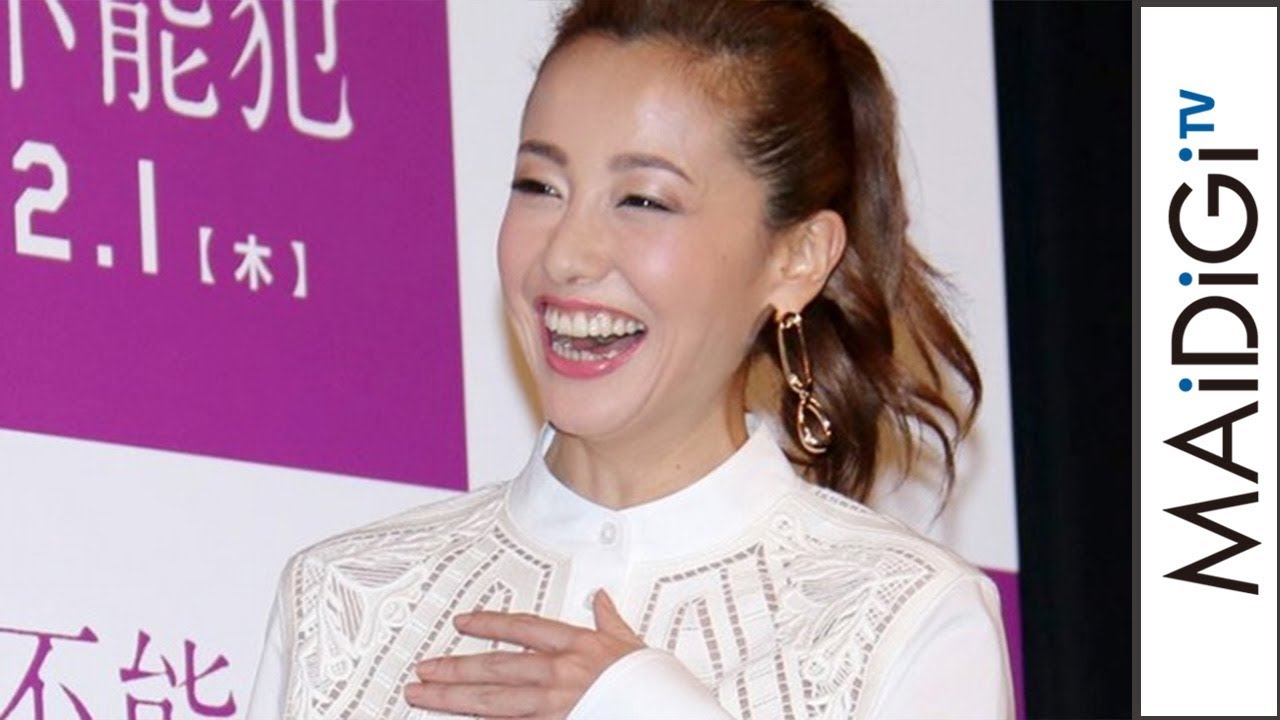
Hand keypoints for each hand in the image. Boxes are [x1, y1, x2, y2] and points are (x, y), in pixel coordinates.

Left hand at [404, 590, 644, 718]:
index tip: (463, 623)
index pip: (522, 628)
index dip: (489, 624)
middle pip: (494, 667)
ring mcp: (554, 703)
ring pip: (491, 700)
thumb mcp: (631, 643)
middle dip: (454, 668)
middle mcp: (559, 672)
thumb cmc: (651, 682)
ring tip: (423, 694)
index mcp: (576, 645)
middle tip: (423, 669)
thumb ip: (609, 622)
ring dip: (452, 697)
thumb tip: (600, 599)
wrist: (667, 712)